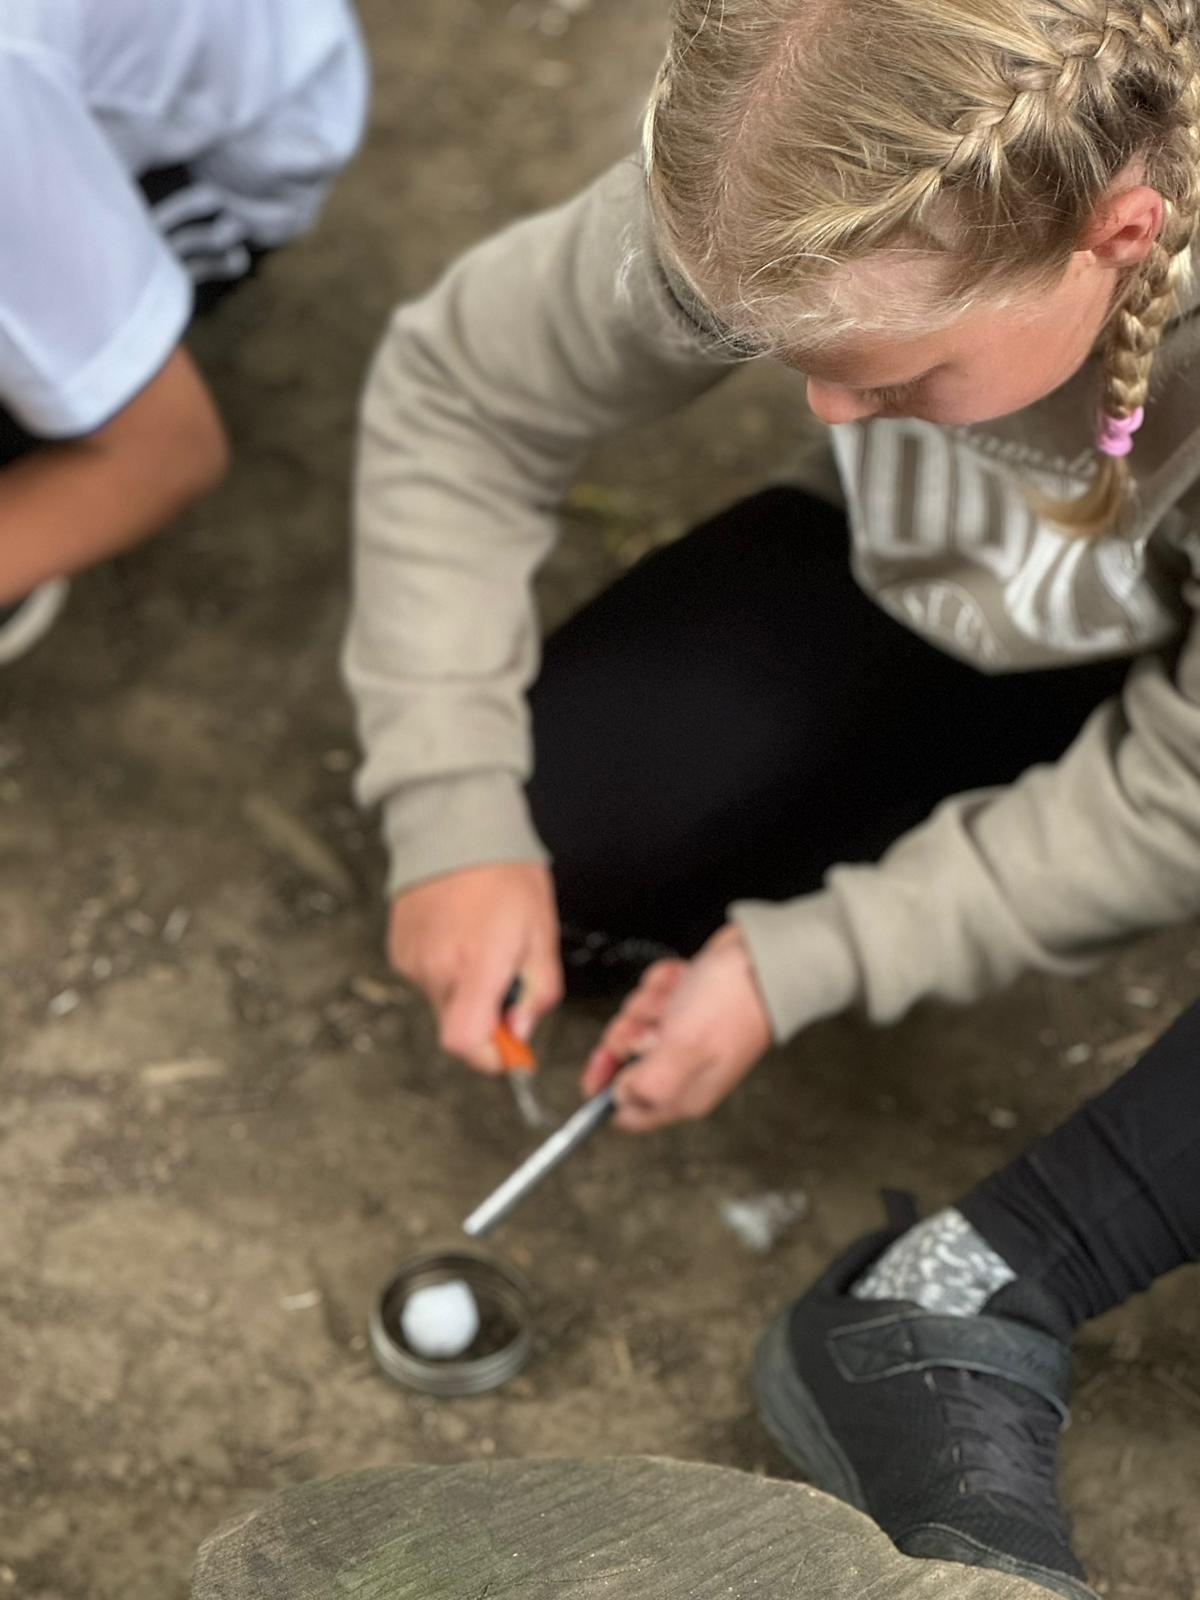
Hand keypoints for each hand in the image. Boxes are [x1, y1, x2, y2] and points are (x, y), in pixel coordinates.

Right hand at [389, 863, 562, 1072]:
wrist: (456, 827)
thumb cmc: (505, 874)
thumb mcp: (542, 932)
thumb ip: (538, 990)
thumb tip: (522, 1029)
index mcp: (476, 966)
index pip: (466, 1042)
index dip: (489, 1056)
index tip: (510, 1050)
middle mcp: (437, 968)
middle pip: (456, 1028)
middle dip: (484, 1020)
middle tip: (505, 984)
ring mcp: (413, 959)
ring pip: (441, 1002)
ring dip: (464, 991)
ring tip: (480, 945)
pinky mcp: (399, 949)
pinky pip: (425, 978)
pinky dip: (444, 971)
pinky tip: (458, 936)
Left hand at [581, 925, 771, 1131]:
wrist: (762, 958)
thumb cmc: (731, 1004)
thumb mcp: (680, 1050)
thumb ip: (645, 1084)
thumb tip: (619, 1099)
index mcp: (684, 1094)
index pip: (631, 1112)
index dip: (607, 1091)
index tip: (598, 1070)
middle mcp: (683, 1069)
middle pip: (626, 1059)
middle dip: (631, 1032)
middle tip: (653, 1023)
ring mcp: (684, 1036)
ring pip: (637, 1021)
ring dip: (651, 1002)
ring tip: (678, 996)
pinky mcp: (686, 1006)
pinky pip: (654, 995)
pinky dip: (664, 983)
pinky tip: (684, 981)